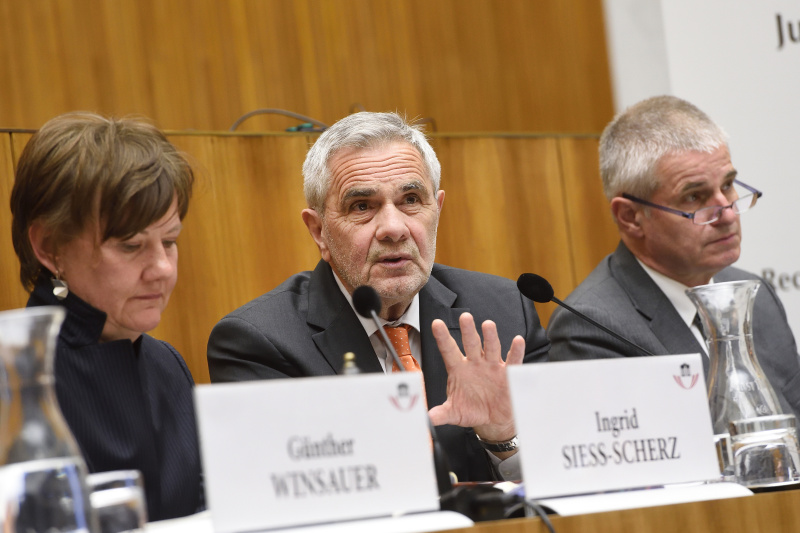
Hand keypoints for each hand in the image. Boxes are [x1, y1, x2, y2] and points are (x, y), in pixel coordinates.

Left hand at [427, 312, 524, 445]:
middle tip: (465, 317)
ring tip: (488, 325)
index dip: (443, 337)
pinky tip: (517, 341)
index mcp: (459, 369)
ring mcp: (492, 366)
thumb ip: (441, 413)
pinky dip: (516, 351)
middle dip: (468, 331)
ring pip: (491, 348)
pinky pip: (512, 361)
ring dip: (490, 337)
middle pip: (471, 344)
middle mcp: (475, 363)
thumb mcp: (454, 412)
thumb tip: (426, 418)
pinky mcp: (508, 374)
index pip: (448, 350)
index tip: (436, 324)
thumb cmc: (472, 410)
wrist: (493, 420)